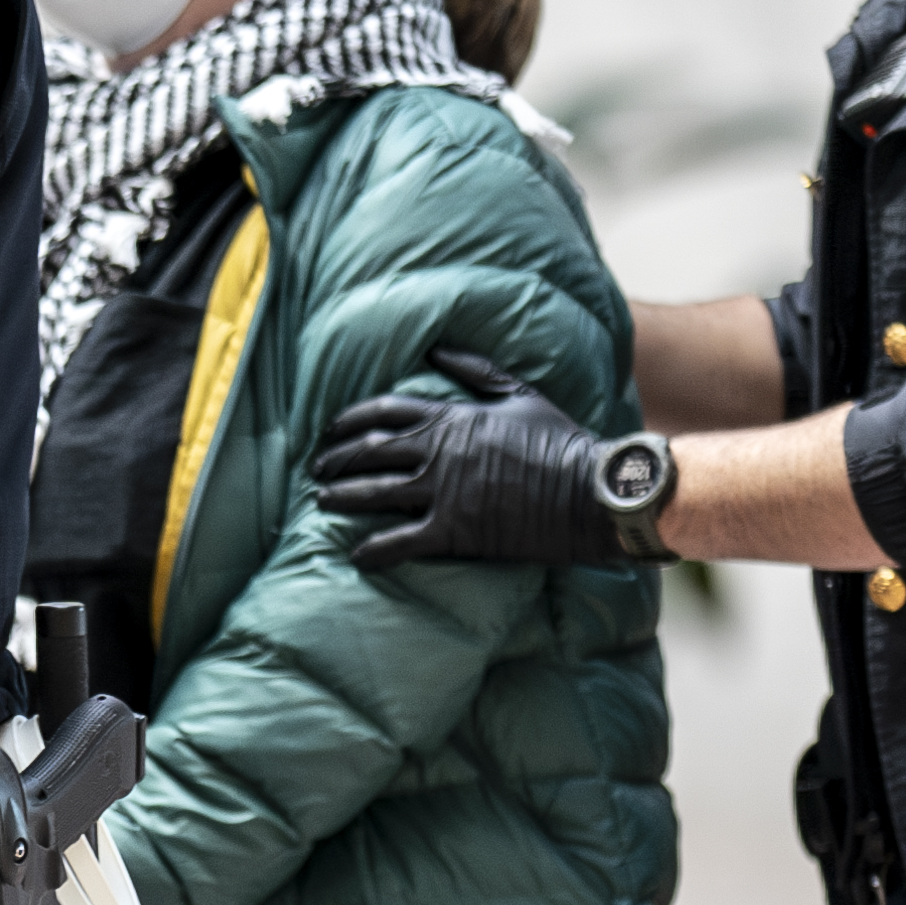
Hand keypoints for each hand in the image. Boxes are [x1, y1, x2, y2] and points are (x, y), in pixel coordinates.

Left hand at [308, 349, 665, 570]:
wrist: (588, 489)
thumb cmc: (559, 440)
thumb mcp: (518, 393)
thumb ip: (474, 371)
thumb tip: (435, 349)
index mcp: (451, 417)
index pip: (384, 411)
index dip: (350, 420)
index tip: (332, 430)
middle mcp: (438, 452)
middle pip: (369, 451)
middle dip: (336, 459)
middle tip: (318, 469)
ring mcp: (443, 492)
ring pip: (375, 493)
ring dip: (342, 497)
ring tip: (322, 502)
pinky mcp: (454, 531)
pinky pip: (400, 542)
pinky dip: (374, 550)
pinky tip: (357, 555)